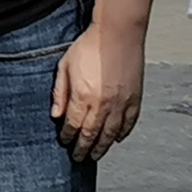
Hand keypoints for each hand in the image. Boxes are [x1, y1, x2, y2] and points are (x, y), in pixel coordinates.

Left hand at [53, 16, 147, 161]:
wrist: (118, 34)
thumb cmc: (90, 46)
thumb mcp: (65, 67)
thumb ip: (60, 93)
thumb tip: (56, 115)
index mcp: (83, 96)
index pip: (74, 125)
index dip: (68, 136)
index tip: (65, 141)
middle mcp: (103, 103)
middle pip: (92, 134)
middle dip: (84, 148)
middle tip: (79, 157)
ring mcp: (121, 102)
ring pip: (111, 133)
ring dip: (103, 146)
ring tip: (96, 155)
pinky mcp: (135, 98)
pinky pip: (130, 122)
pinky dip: (123, 133)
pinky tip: (117, 139)